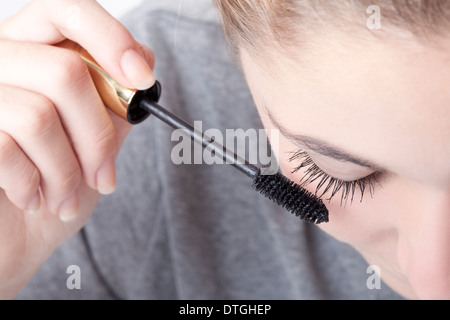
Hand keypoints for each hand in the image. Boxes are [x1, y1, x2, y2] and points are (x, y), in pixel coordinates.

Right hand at [0, 0, 154, 297]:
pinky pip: (8, 148)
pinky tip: (36, 198)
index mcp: (33, 52)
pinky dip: (36, 184)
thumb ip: (114, 100)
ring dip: (67, 171)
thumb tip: (143, 62)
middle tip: (105, 177)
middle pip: (65, 72)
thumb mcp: (96, 141)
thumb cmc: (55, 186)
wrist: (12, 238)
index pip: (67, 10)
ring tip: (67, 197)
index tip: (143, 79)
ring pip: (40, 116)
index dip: (111, 38)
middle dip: (98, 137)